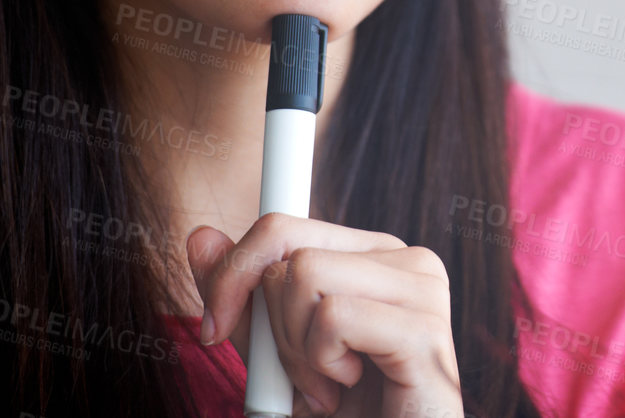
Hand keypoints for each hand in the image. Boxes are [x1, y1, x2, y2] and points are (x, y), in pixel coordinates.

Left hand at [188, 214, 463, 417]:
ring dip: (297, 350)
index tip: (212, 330)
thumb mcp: (276, 355)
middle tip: (301, 376)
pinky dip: (321, 365)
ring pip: (306, 276)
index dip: (234, 273)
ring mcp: (424, 290)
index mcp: (377, 256)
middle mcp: (408, 259)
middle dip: (271, 325)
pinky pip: (333, 318)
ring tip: (327, 387)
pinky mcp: (424, 330)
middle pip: (289, 251)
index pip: (284, 226)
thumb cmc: (344, 413)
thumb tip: (200, 236)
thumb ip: (245, 301)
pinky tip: (347, 389)